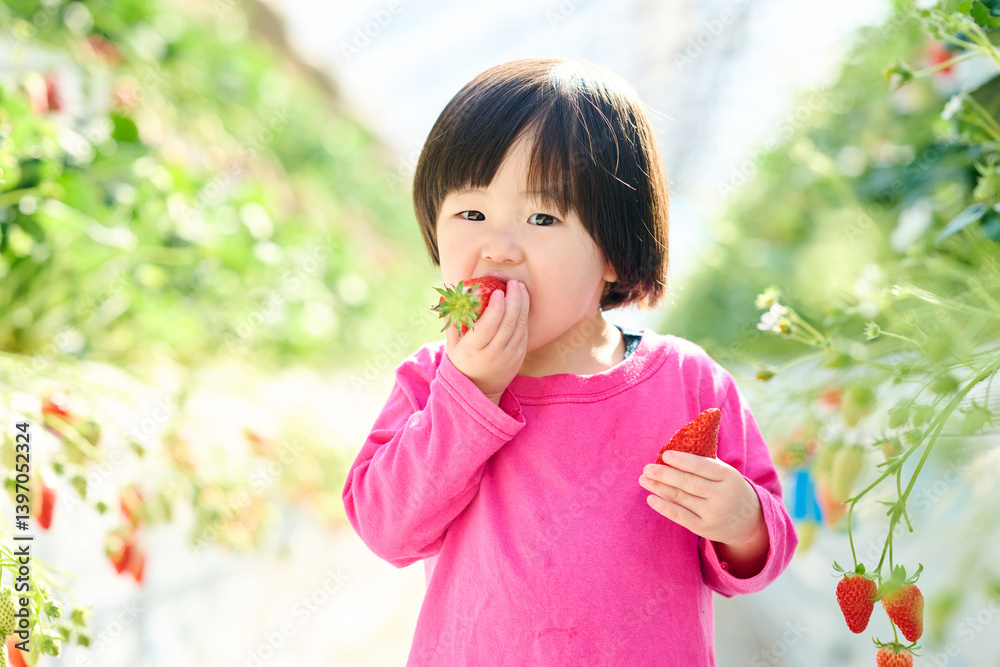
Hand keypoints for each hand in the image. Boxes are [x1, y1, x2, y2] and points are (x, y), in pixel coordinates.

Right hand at [445, 279, 528, 404]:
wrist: (480, 389)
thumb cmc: (462, 361)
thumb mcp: (452, 345)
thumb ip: (454, 323)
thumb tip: (454, 297)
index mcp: (474, 350)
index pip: (488, 326)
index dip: (496, 307)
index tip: (498, 291)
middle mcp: (493, 354)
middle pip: (508, 323)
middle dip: (513, 299)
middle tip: (513, 283)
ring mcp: (509, 356)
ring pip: (520, 326)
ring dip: (522, 304)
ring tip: (520, 287)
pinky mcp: (520, 356)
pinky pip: (524, 332)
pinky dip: (525, 315)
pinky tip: (523, 302)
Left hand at [638, 451, 764, 548]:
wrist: (749, 522)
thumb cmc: (730, 489)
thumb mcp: (726, 474)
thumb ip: (706, 462)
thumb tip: (676, 448)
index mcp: (728, 477)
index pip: (702, 466)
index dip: (683, 461)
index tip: (665, 455)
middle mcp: (722, 496)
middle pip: (688, 483)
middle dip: (665, 474)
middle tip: (647, 468)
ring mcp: (713, 514)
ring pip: (681, 498)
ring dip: (659, 487)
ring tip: (644, 479)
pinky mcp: (704, 528)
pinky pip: (680, 516)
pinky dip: (664, 507)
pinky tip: (651, 498)